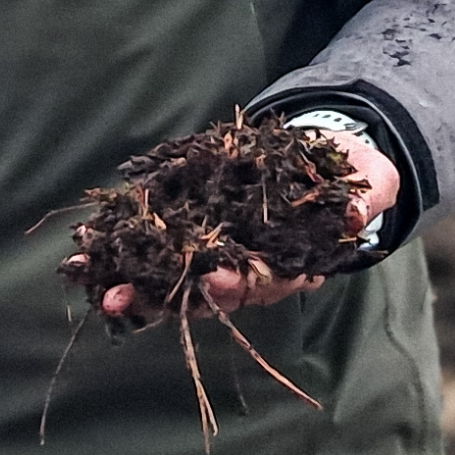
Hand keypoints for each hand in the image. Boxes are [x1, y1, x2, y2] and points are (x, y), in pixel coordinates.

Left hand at [91, 129, 396, 320]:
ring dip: (127, 278)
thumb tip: (356, 216)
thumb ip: (365, 201)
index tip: (210, 278)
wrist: (331, 155)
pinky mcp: (192, 217)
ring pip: (169, 271)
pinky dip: (121, 240)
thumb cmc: (352, 178)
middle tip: (120, 299)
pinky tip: (85, 243)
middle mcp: (246, 264)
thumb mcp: (369, 185)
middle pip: (199, 289)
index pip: (257, 284)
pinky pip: (155, 234)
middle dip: (157, 295)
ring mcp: (215, 244)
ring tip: (87, 278)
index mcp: (287, 265)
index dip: (232, 284)